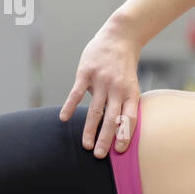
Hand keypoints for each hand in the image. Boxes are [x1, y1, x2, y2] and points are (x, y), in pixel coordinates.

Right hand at [59, 20, 141, 158]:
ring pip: (94, 109)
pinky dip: (70, 106)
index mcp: (130, 92)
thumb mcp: (130, 84)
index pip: (130, 117)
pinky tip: (64, 119)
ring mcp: (101, 80)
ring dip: (90, 129)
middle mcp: (117, 88)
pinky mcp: (86, 72)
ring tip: (86, 145)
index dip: (125, 134)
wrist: (118, 37)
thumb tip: (117, 128)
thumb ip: (123, 103)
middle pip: (112, 117)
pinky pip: (77, 93)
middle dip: (106, 138)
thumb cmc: (124, 67)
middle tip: (100, 156)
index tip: (119, 151)